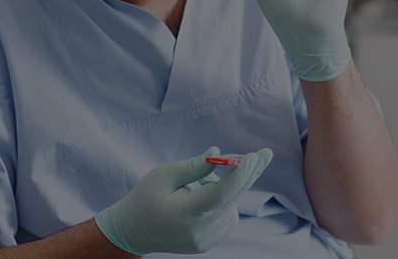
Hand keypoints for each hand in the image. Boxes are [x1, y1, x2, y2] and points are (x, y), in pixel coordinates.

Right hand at [95, 147, 272, 255]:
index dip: (240, 174)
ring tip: (199, 186)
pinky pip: (228, 218)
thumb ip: (193, 166)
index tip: (254, 156)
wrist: (133, 232)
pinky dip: (224, 204)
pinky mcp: (208, 244)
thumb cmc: (145, 198)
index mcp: (185, 212)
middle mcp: (199, 230)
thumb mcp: (163, 175)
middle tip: (265, 154)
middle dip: (250, 174)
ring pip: (231, 207)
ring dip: (227, 190)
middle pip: (233, 199)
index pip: (220, 194)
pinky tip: (204, 200)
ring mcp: (205, 240)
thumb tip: (219, 153)